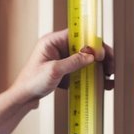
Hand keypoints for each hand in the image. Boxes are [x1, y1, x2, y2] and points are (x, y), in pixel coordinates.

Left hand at [0, 29, 115, 133]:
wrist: (23, 98)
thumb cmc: (31, 82)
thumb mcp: (54, 71)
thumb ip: (73, 61)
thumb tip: (91, 55)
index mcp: (52, 41)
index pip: (78, 34)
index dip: (92, 43)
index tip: (102, 54)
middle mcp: (58, 47)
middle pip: (85, 46)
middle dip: (100, 56)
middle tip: (111, 67)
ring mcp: (62, 58)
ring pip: (85, 58)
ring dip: (98, 67)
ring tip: (109, 77)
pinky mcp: (64, 69)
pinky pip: (81, 69)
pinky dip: (91, 75)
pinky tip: (101, 83)